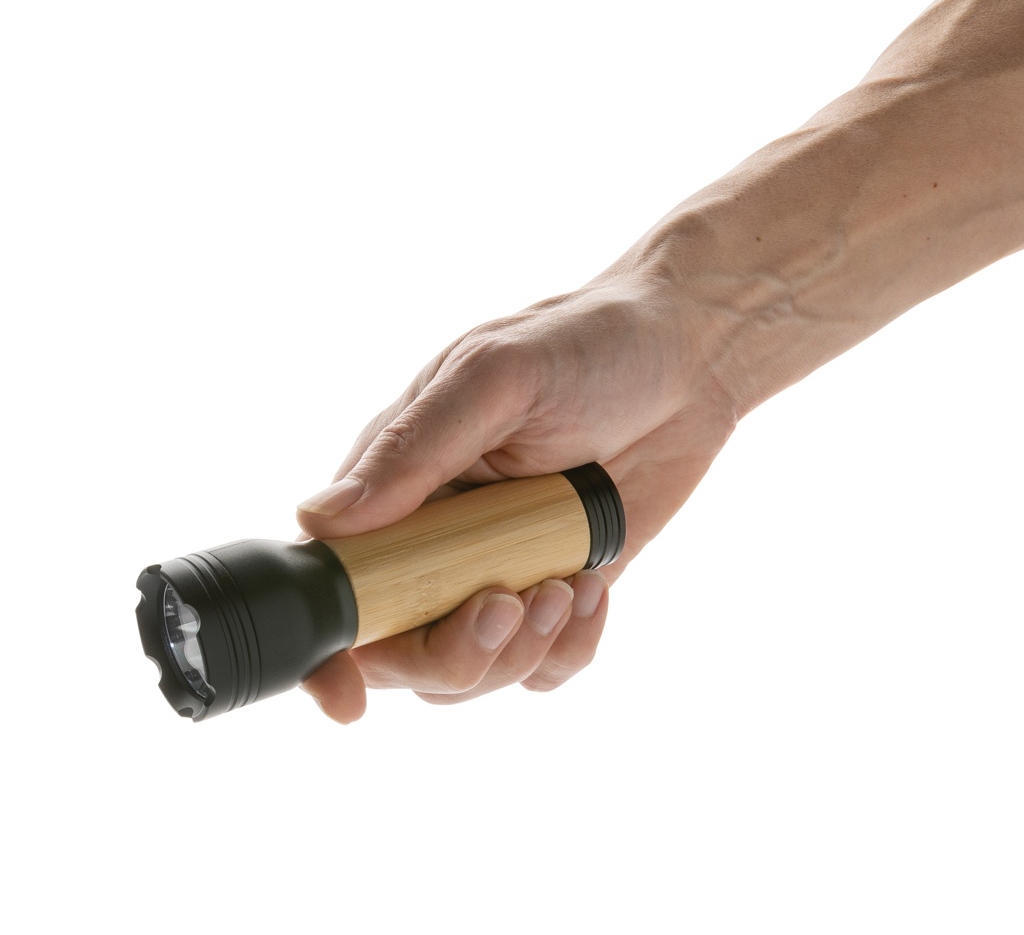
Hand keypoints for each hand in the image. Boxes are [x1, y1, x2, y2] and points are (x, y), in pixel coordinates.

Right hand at [296, 263, 737, 721]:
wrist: (686, 359)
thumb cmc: (585, 344)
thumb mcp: (494, 379)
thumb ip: (412, 450)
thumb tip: (320, 519)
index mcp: (394, 481)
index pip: (335, 578)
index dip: (327, 650)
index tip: (347, 695)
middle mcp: (434, 536)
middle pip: (400, 650)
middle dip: (449, 654)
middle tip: (505, 608)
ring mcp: (494, 569)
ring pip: (470, 670)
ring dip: (516, 652)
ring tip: (564, 584)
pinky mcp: (555, 588)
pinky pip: (542, 664)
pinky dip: (568, 647)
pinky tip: (593, 584)